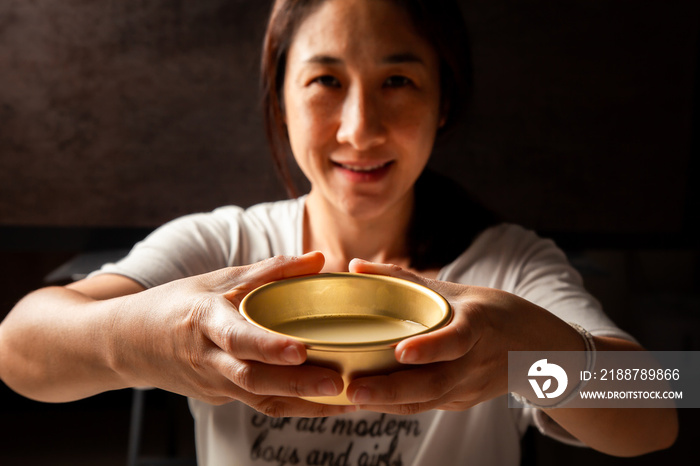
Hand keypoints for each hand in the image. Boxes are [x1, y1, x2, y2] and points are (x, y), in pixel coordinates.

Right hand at [109, 252, 354, 416]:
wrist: (128, 343)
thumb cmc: (177, 303)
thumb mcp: (218, 278)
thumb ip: (270, 270)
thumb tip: (319, 259)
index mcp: (204, 321)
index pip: (237, 338)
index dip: (268, 346)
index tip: (301, 350)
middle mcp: (208, 359)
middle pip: (253, 379)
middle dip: (297, 384)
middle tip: (339, 383)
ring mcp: (212, 384)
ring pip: (260, 400)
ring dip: (302, 403)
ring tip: (346, 399)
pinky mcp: (219, 398)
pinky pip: (258, 404)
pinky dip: (291, 405)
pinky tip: (325, 404)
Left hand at [345, 259, 582, 413]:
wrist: (541, 350)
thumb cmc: (493, 312)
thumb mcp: (456, 290)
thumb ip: (403, 279)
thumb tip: (356, 265)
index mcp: (480, 326)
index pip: (456, 340)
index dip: (430, 348)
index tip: (400, 352)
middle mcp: (476, 361)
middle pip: (435, 383)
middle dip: (393, 390)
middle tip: (356, 390)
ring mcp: (470, 386)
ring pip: (429, 401)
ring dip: (390, 403)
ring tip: (354, 399)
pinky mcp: (463, 401)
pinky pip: (428, 406)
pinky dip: (398, 405)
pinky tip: (370, 402)